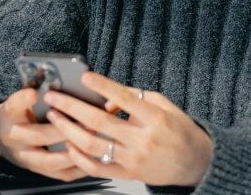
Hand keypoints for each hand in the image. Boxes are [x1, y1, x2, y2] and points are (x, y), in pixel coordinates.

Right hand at [0, 87, 87, 181]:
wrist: (5, 136)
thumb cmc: (21, 111)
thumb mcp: (23, 97)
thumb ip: (39, 88)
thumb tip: (64, 78)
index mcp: (9, 115)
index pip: (14, 106)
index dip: (24, 100)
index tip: (34, 93)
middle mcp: (14, 138)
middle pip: (38, 135)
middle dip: (64, 128)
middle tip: (86, 120)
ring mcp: (25, 158)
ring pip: (50, 160)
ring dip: (73, 151)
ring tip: (92, 139)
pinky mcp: (39, 171)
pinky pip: (60, 174)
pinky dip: (78, 167)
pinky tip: (93, 157)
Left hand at [42, 72, 213, 186]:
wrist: (196, 162)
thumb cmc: (180, 130)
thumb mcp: (164, 104)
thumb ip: (136, 96)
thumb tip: (107, 94)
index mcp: (154, 118)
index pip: (124, 98)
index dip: (102, 86)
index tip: (84, 77)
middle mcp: (143, 139)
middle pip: (99, 121)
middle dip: (71, 107)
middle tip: (54, 97)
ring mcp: (134, 159)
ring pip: (93, 145)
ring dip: (69, 130)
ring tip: (55, 118)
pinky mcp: (129, 174)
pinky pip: (97, 168)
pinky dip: (79, 157)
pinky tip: (69, 145)